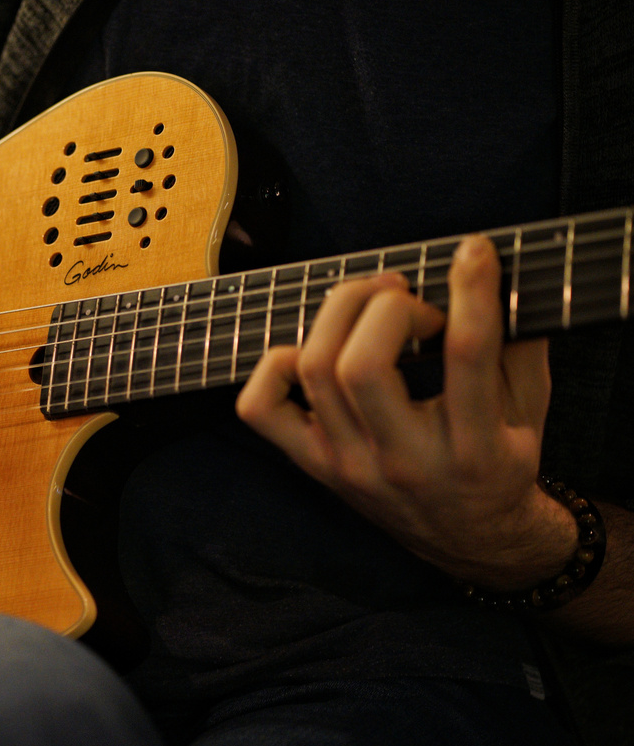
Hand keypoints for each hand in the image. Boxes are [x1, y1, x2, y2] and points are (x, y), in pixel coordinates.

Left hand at [236, 235, 576, 588]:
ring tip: (371, 302)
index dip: (470, 292)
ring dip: (338, 316)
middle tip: (410, 296)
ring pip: (315, 373)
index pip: (465, 358)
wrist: (471, 542)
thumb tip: (493, 272)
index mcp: (474, 451)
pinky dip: (275, 365)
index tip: (472, 252)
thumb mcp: (532, 410)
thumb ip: (520, 344)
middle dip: (385, 307)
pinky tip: (314, 349)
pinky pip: (262, 409)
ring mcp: (349, 465)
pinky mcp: (315, 464)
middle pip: (363, 366)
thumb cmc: (500, 463)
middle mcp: (404, 462)